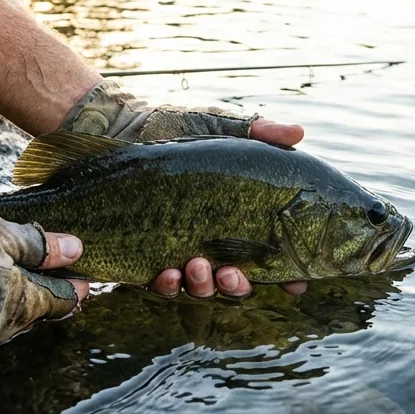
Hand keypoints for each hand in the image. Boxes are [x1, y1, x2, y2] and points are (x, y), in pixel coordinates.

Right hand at [0, 208, 87, 344]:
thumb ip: (40, 245)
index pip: (64, 302)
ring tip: (18, 265)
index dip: (77, 285)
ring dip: (18, 293)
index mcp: (22, 308)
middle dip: (49, 288)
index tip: (85, 272)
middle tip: (55, 263)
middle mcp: (2, 330)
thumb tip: (75, 250)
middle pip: (39, 311)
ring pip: (10, 314)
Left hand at [60, 81, 309, 298]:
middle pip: (234, 282)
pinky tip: (167, 273)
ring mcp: (177, 249)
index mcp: (234, 218)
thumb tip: (299, 131)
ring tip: (196, 266)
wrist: (115, 126)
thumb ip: (259, 131)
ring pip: (199, 288)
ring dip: (203, 286)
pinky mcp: (142, 254)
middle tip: (232, 274)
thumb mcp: (218, 126)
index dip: (287, 274)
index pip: (269, 256)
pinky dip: (166, 285)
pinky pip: (159, 283)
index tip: (295, 283)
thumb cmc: (172, 125)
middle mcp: (209, 240)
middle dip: (237, 286)